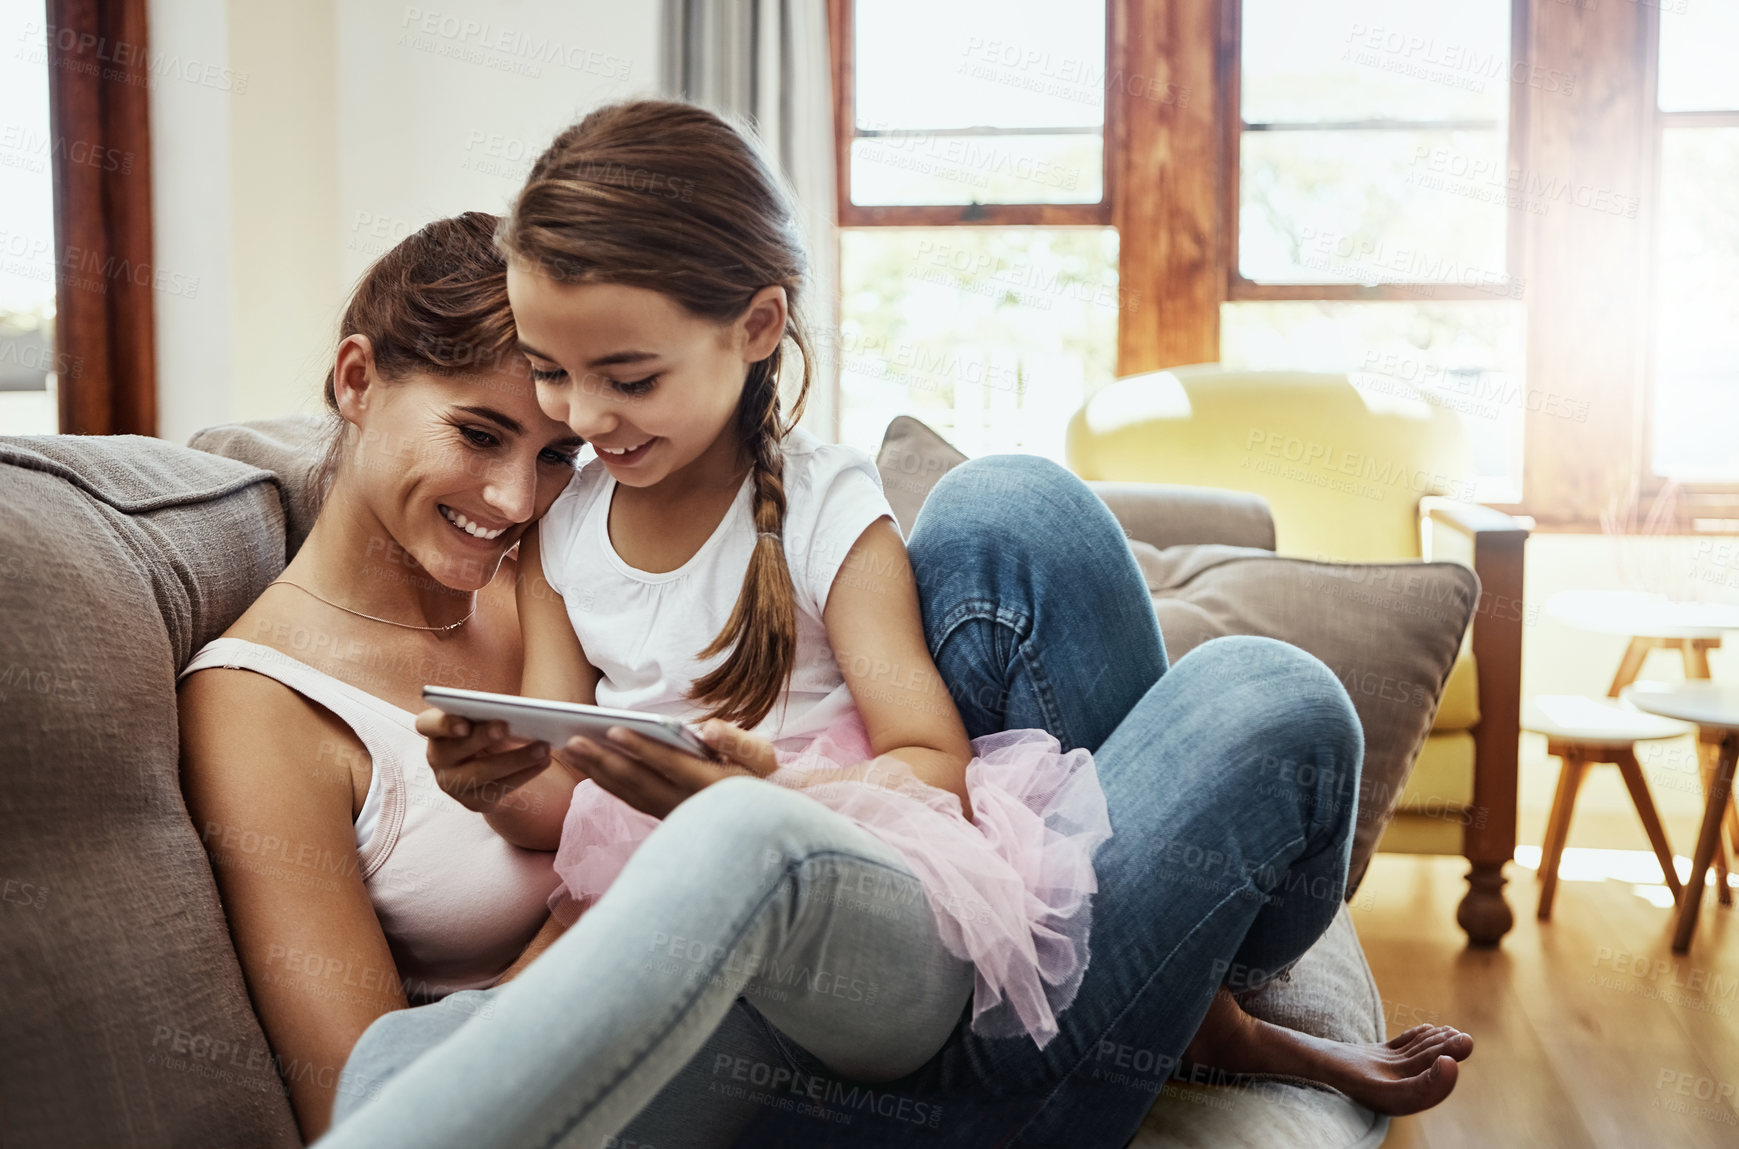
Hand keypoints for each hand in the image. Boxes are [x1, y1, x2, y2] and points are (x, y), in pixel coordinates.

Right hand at [415, 709, 552, 814]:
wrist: (498, 770)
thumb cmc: (491, 734)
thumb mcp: (488, 720)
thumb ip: (491, 712)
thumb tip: (519, 710)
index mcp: (437, 731)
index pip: (426, 724)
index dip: (443, 724)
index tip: (464, 723)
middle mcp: (438, 758)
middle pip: (455, 749)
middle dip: (481, 738)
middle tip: (507, 726)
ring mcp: (452, 784)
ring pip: (481, 773)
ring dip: (515, 759)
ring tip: (543, 747)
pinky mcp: (473, 802)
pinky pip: (499, 789)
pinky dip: (525, 774)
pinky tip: (544, 762)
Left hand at [556, 718, 777, 818]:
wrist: (767, 822)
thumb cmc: (765, 779)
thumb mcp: (762, 757)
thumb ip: (737, 742)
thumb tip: (709, 730)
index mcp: (713, 787)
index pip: (672, 766)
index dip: (642, 749)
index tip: (613, 731)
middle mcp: (687, 806)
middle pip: (640, 783)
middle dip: (604, 761)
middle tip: (573, 741)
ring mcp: (673, 815)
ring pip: (629, 794)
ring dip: (597, 773)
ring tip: (569, 750)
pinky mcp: (664, 816)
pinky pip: (631, 800)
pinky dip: (607, 783)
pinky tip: (587, 766)